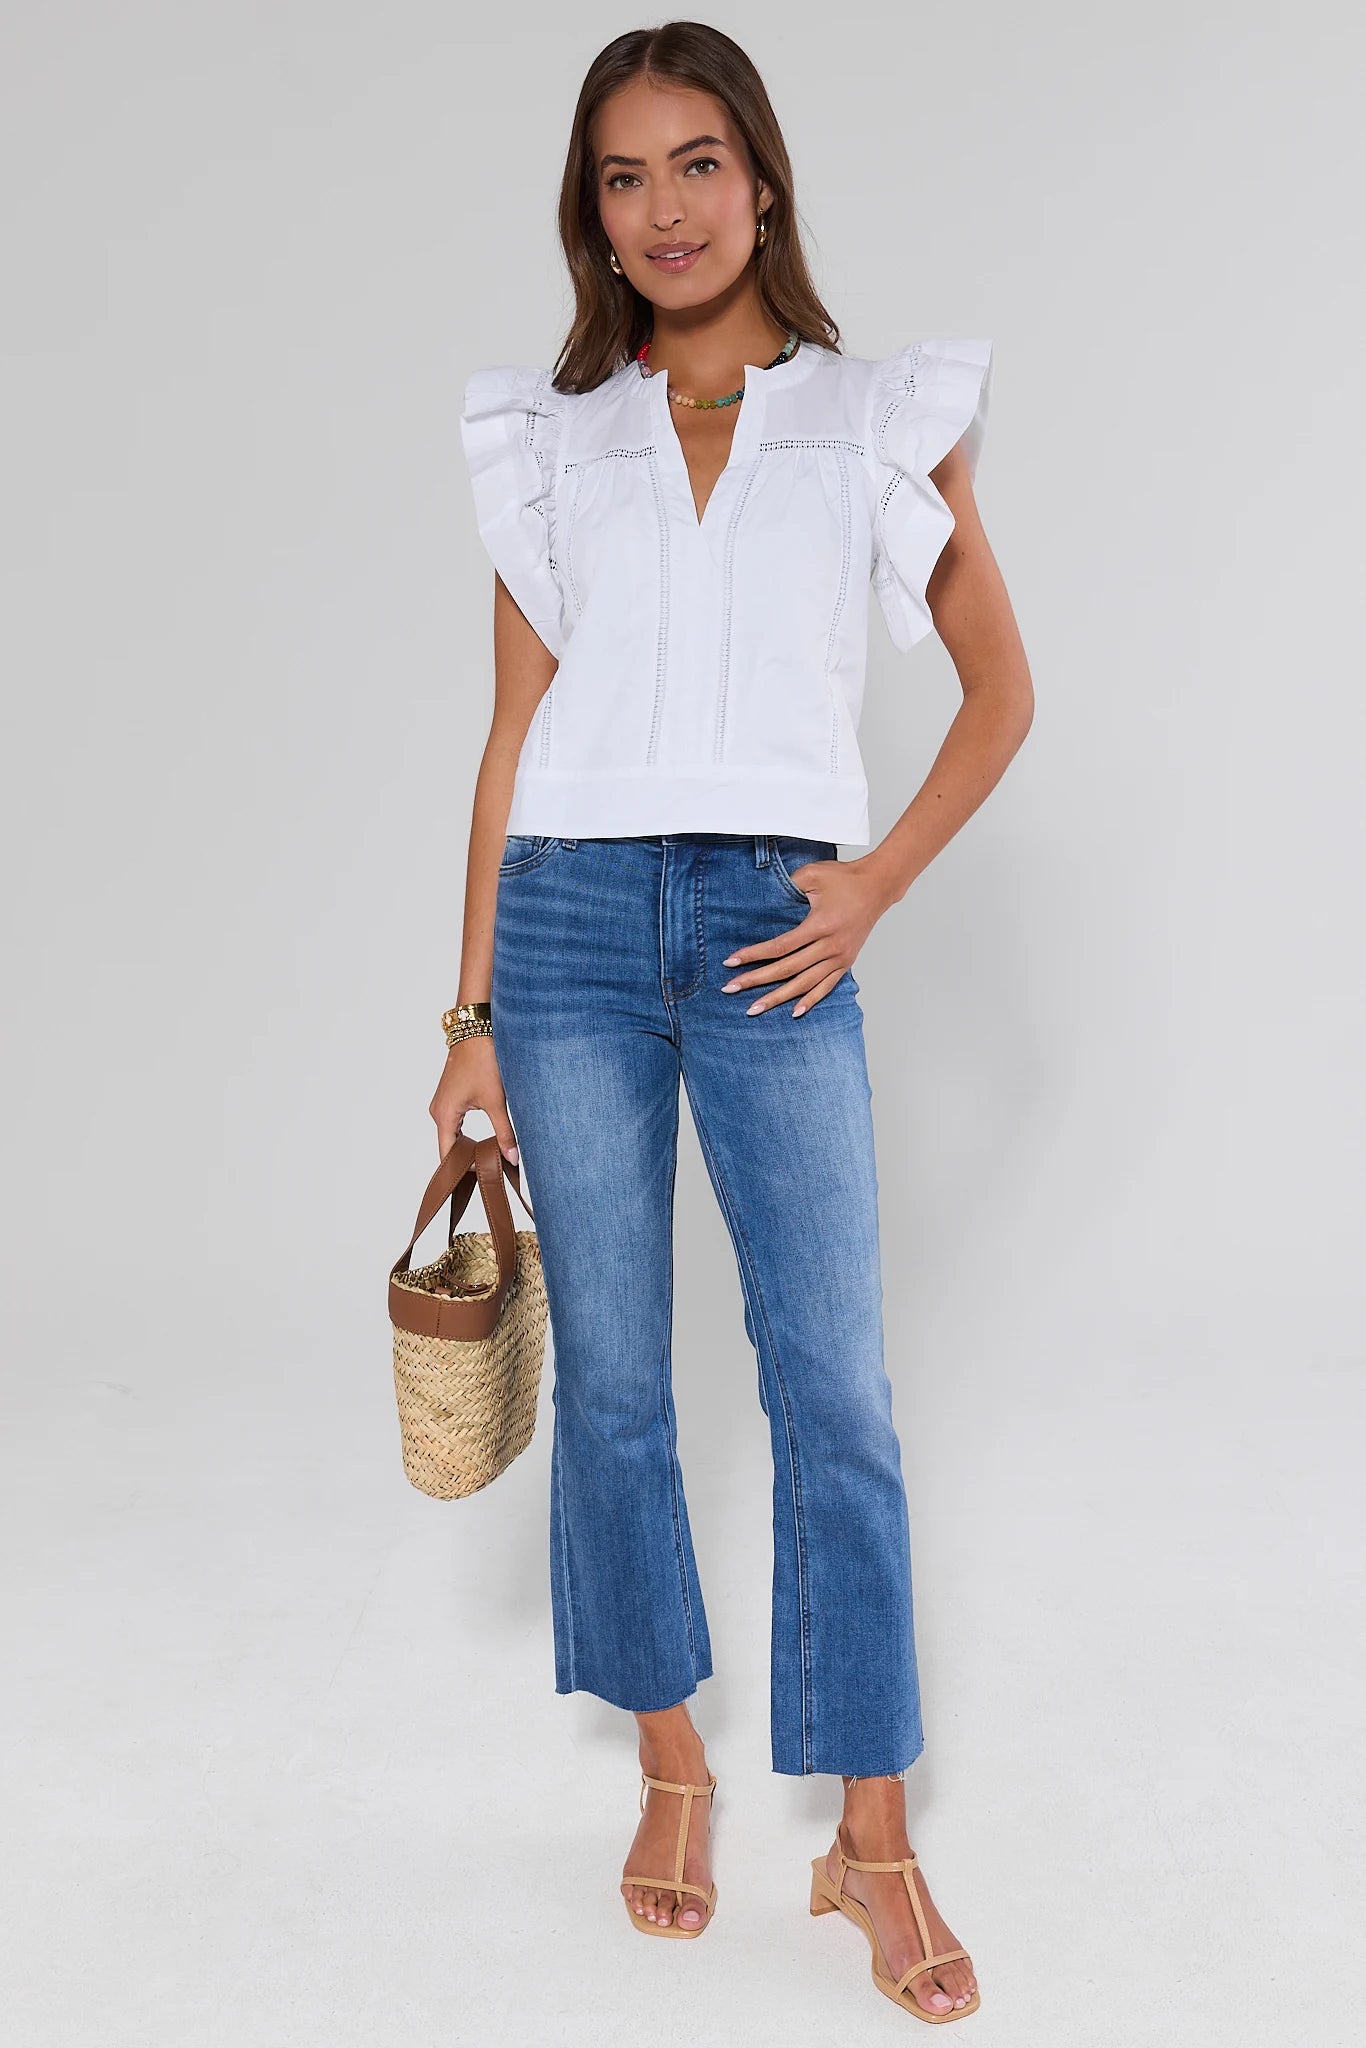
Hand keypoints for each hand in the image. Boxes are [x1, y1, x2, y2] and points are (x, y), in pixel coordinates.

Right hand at [429, 1034, 519, 1162]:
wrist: (477, 1030)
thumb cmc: (483, 1061)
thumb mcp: (496, 1100)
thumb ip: (504, 1133)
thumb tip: (512, 1158)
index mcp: (444, 1116)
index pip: (447, 1156)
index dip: (462, 1171)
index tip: (481, 1180)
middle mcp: (438, 1111)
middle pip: (450, 1147)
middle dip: (469, 1160)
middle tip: (491, 1172)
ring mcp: (443, 1103)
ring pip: (455, 1135)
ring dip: (470, 1146)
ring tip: (490, 1158)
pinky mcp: (451, 1097)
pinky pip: (457, 1124)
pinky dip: (469, 1134)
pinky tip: (486, 1140)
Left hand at [720, 856, 890, 1016]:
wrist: (877, 886)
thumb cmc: (844, 878)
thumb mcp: (812, 874)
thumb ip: (787, 885)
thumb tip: (761, 898)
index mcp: (820, 925)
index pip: (780, 946)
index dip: (754, 955)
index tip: (731, 962)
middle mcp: (830, 946)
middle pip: (787, 969)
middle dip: (756, 980)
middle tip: (731, 989)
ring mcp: (840, 957)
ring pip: (804, 984)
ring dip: (778, 998)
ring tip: (755, 1008)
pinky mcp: (846, 962)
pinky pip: (826, 986)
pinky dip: (810, 1000)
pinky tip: (794, 1012)